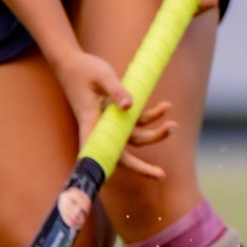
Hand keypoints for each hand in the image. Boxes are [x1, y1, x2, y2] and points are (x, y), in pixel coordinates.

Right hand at [49, 51, 172, 180]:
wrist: (73, 62)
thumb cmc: (84, 69)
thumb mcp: (103, 76)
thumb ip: (117, 91)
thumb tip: (131, 106)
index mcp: (91, 123)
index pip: (100, 151)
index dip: (107, 168)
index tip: (113, 184)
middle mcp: (100, 127)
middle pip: (122, 153)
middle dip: (142, 167)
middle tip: (162, 176)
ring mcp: (110, 122)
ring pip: (135, 137)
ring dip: (155, 133)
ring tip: (173, 124)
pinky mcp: (117, 114)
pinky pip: (138, 121)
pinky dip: (152, 116)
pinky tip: (165, 106)